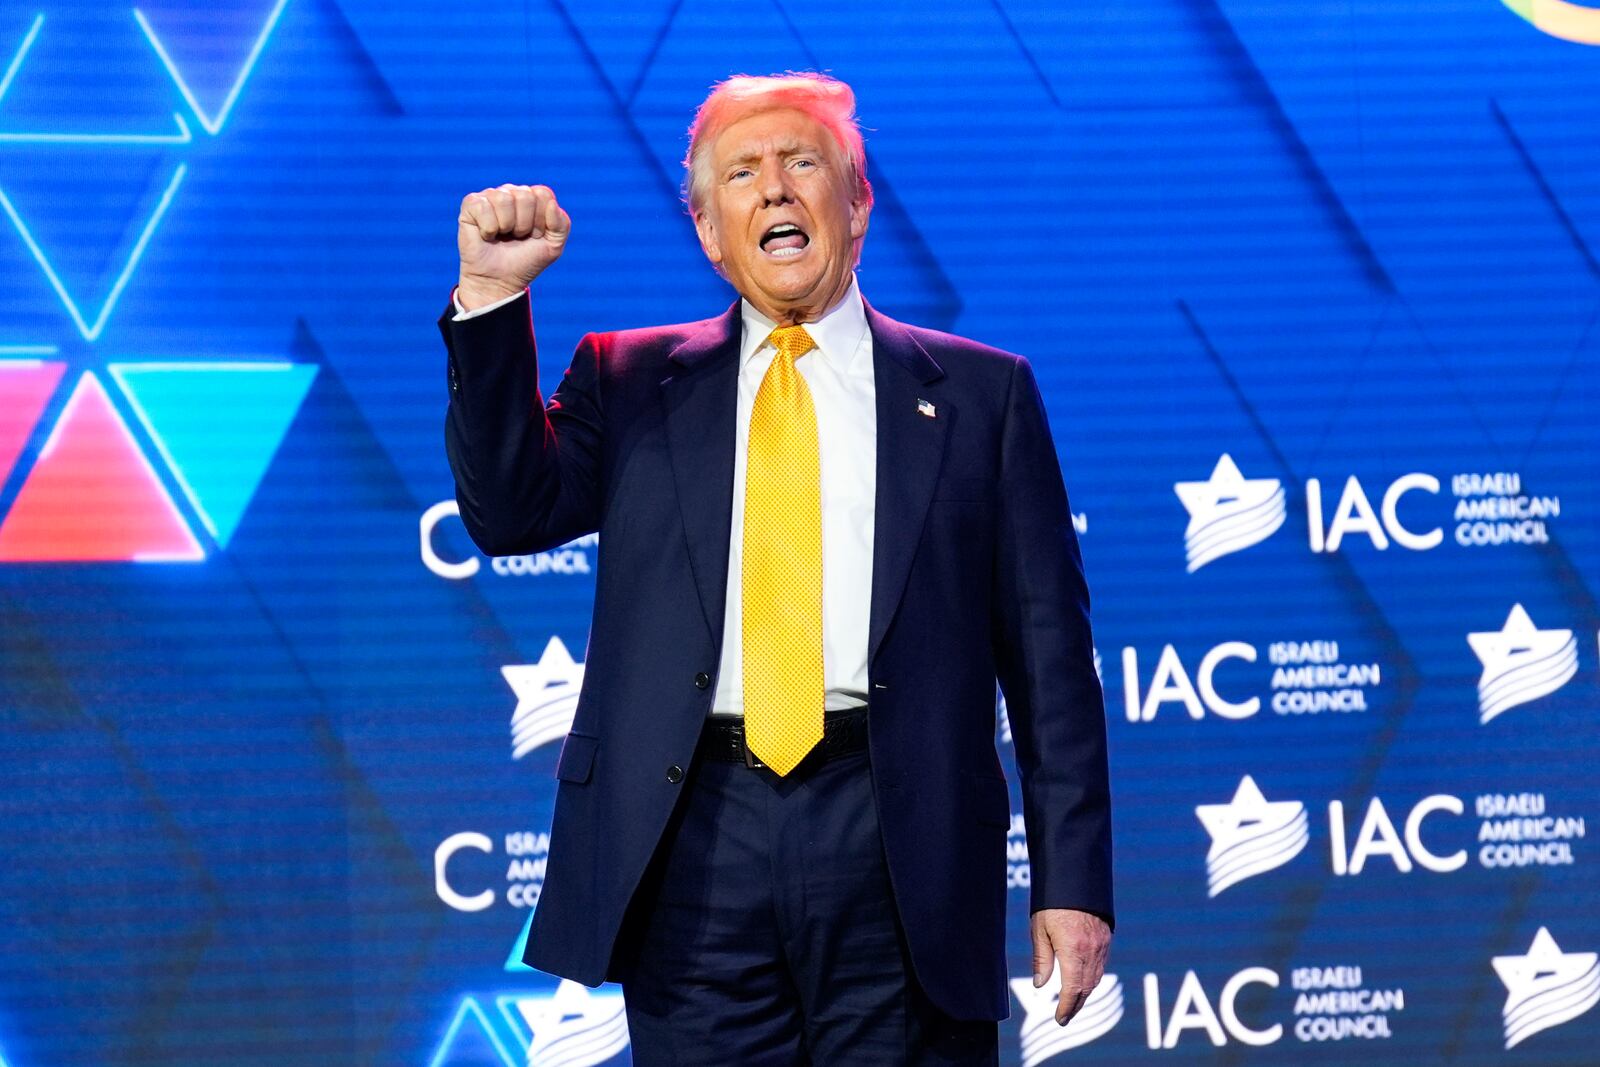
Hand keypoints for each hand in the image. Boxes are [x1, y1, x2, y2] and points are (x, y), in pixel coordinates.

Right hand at [457, 184, 570, 308]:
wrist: (499, 281)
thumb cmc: (525, 261)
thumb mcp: (553, 246)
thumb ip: (562, 224)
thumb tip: (552, 203)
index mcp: (533, 198)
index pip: (543, 194)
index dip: (541, 220)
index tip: (535, 236)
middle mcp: (512, 193)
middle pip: (525, 196)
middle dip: (524, 224)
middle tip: (517, 237)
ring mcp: (491, 197)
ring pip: (504, 199)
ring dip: (506, 226)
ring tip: (502, 236)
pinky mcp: (471, 205)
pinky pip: (483, 206)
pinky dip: (488, 228)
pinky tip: (487, 235)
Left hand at [1030, 908, 1110, 1025]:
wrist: (1076, 879)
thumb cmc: (1053, 903)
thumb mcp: (1040, 929)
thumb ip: (1042, 959)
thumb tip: (1040, 985)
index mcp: (1073, 950)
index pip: (1072, 989)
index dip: (1065, 1007)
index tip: (1059, 1019)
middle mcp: (1091, 951)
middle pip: (1086, 989)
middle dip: (1075, 1006)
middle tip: (1064, 1018)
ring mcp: (1101, 946)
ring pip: (1096, 979)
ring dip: (1084, 995)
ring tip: (1072, 1004)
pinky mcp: (1106, 939)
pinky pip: (1101, 966)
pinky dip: (1092, 980)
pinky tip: (1083, 982)